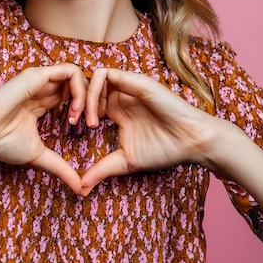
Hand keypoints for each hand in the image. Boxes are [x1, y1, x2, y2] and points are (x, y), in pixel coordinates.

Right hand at [0, 63, 86, 193]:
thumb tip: (81, 189)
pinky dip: (80, 90)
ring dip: (88, 96)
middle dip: (93, 102)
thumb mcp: (38, 156)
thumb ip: (61, 168)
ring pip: (77, 75)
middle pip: (79, 84)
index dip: (86, 110)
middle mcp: (42, 87)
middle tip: (92, 125)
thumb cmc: (0, 143)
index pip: (73, 96)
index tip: (87, 130)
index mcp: (41, 102)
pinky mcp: (36, 75)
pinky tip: (74, 111)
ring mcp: (40, 79)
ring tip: (83, 119)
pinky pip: (69, 71)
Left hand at [80, 68, 218, 194]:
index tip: (72, 130)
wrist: (190, 141)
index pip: (88, 101)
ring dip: (83, 97)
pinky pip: (105, 74)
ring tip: (86, 121)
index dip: (76, 112)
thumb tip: (80, 188)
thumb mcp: (125, 161)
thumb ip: (102, 169)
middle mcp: (121, 96)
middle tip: (72, 123)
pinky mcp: (134, 81)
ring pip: (93, 78)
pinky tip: (96, 114)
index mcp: (117, 110)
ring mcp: (127, 87)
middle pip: (86, 87)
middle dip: (74, 103)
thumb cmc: (163, 150)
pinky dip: (93, 91)